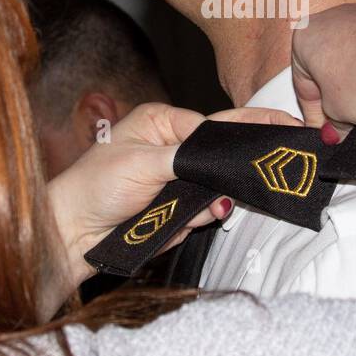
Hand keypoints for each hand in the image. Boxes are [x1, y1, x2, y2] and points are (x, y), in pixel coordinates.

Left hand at [45, 102, 300, 297]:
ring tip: (198, 206)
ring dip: (214, 199)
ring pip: (217, 186)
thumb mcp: (143, 163)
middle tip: (269, 168)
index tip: (283, 130)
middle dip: (236, 167)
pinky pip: (204, 211)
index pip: (217, 124)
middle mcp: (173, 146)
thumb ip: (189, 157)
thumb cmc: (94, 187)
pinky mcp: (176, 209)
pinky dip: (200, 217)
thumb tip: (225, 159)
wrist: (71, 235)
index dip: (249, 130)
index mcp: (163, 121)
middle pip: (222, 154)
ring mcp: (176, 179)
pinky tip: (187, 221)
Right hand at [291, 4, 355, 134]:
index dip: (314, 115)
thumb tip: (336, 130)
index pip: (302, 85)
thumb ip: (332, 120)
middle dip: (336, 97)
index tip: (327, 132)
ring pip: (353, 58)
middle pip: (327, 67)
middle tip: (347, 124)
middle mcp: (330, 19)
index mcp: (305, 36)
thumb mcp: (338, 112)